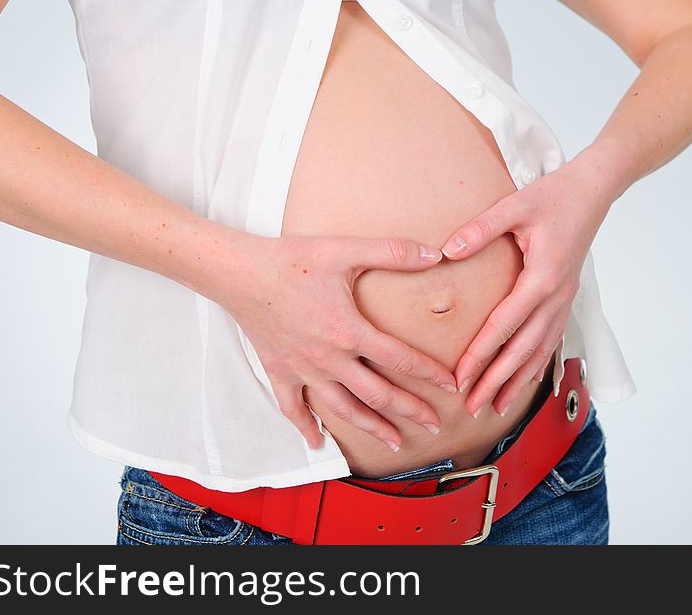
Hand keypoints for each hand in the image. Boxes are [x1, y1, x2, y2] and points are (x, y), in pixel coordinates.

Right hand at [220, 233, 456, 450]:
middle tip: (435, 426)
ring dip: (372, 428)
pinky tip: (318, 443)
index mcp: (350, 331)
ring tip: (396, 442)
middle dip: (411, 411)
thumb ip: (392, 252)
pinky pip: (294, 408)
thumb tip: (435, 253)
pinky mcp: (279, 372)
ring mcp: (303, 370)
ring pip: (343, 409)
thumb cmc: (292, 259)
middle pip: (378, 394)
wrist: (239, 273)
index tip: (452, 385)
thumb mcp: (345, 250)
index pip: (400, 359)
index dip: (430, 373)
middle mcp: (329, 358)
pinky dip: (306, 428)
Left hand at [439, 161, 613, 417]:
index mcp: (543, 277)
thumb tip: (447, 251)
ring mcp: (565, 300)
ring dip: (518, 380)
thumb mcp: (515, 206)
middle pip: (523, 349)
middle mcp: (557, 296)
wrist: (593, 191)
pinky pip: (551, 339)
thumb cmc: (554, 196)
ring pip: (540, 350)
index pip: (505, 325)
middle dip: (497, 381)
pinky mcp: (566, 298)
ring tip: (497, 406)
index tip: (460, 378)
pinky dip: (537, 363)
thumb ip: (481, 228)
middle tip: (473, 408)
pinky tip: (525, 380)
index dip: (481, 355)